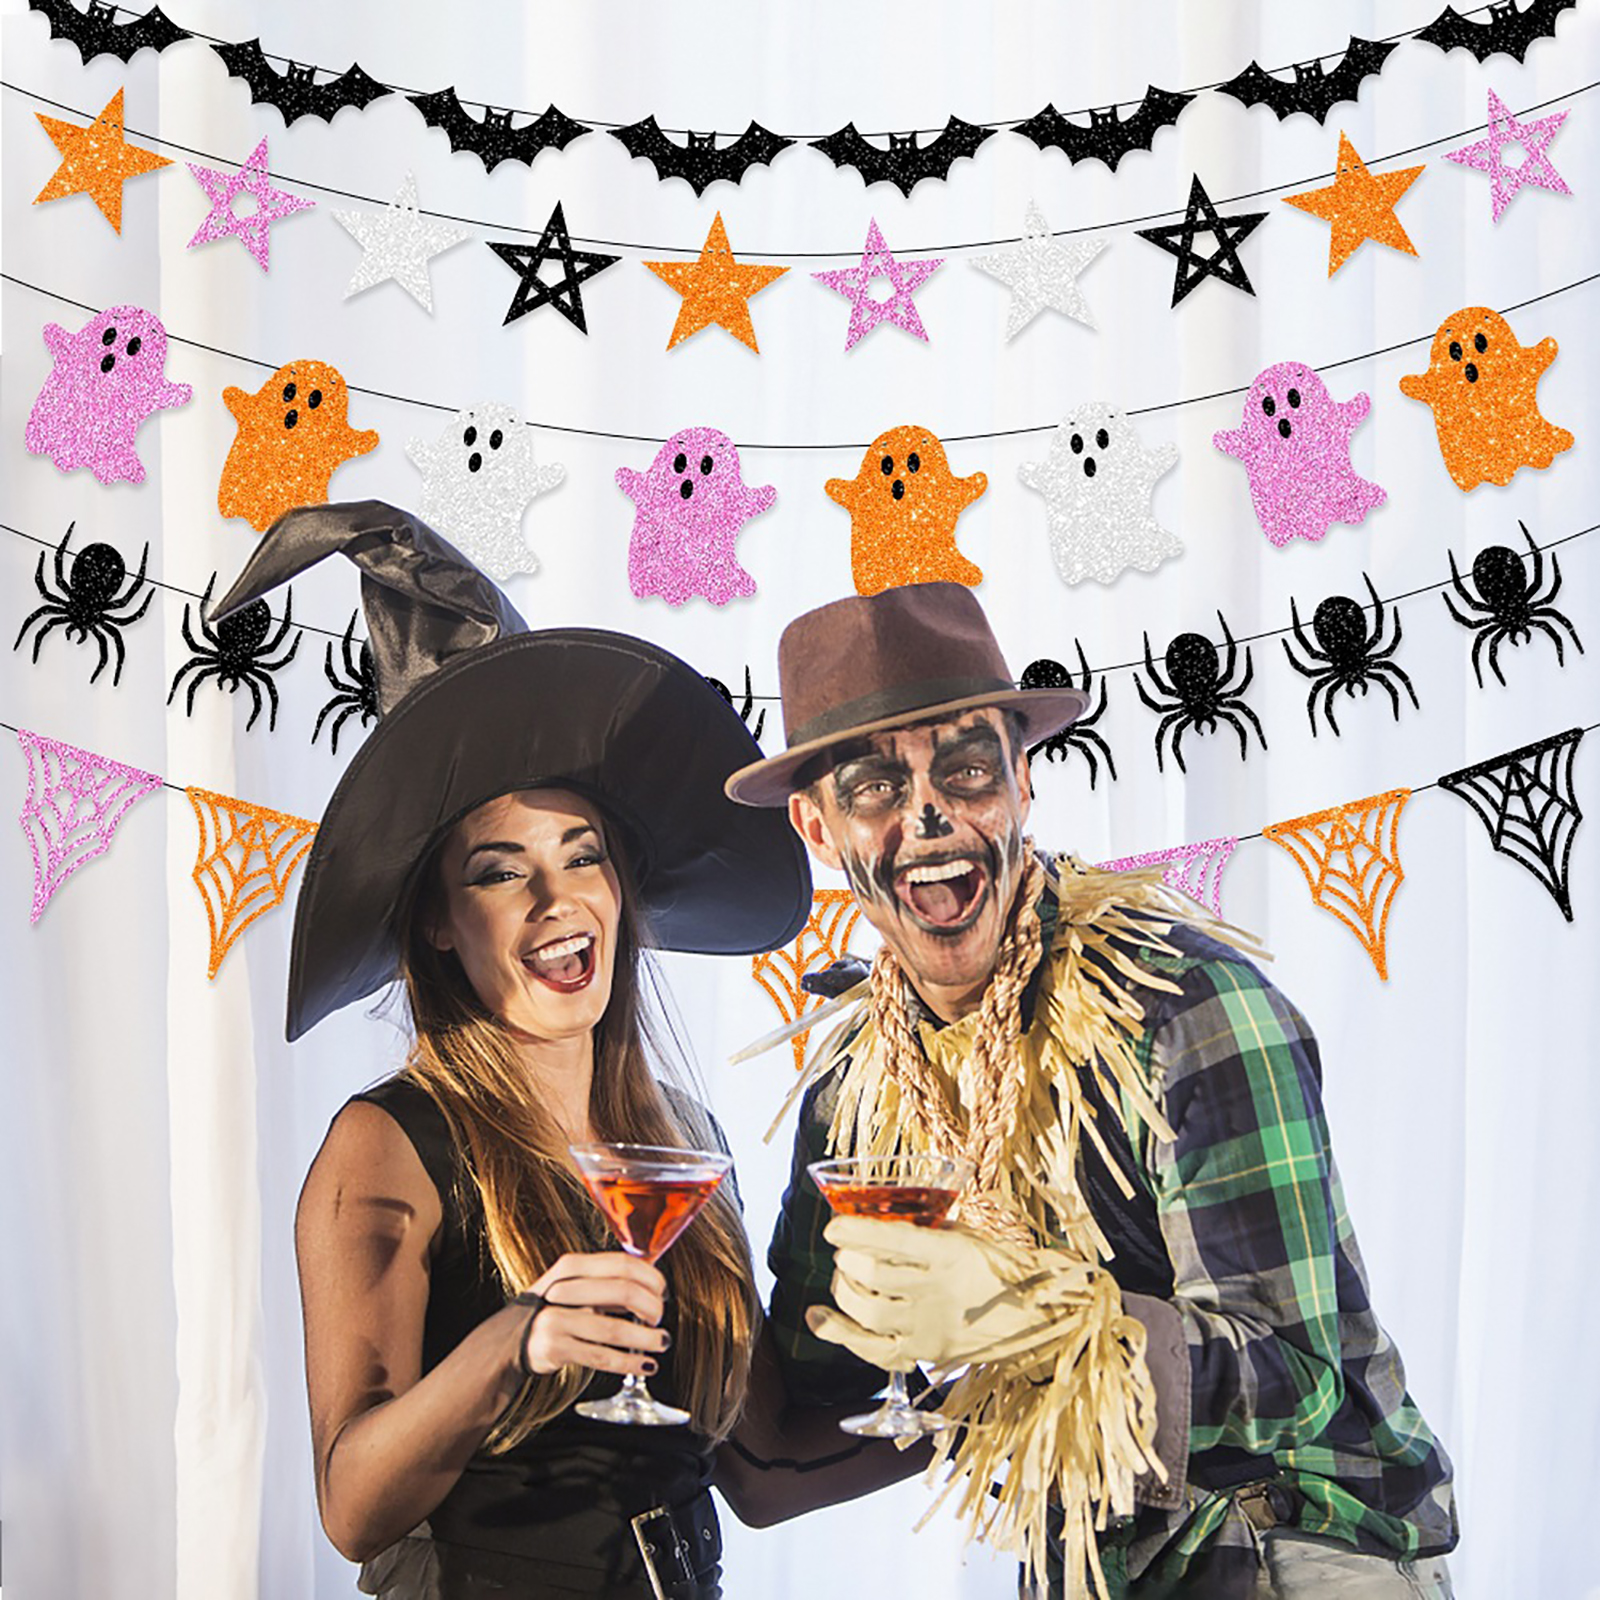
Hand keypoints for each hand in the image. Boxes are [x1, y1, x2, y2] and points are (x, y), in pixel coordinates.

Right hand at [519, 1251, 670, 1378]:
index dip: (651, 1278)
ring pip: (614, 1329)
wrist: (510, 1340)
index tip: (663, 1293)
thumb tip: (654, 1286)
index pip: (623, 1264)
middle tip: (660, 1320)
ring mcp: (557, 1319)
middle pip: (623, 1292)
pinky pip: (601, 1356)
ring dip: (645, 1338)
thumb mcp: (574, 1287)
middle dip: (651, 1308)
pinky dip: (628, 1362)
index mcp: (572, 1266)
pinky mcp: (555, 1348)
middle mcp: (563, 1288)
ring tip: (662, 1342)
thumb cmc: (553, 1311)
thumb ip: (607, 1283)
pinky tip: (645, 1364)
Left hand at [805, 1216, 1094, 1369]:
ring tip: (844, 1279)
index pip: (891, 1240)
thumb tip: (883, 1221)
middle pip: (872, 1274)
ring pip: (868, 1311)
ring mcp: (933, 1327)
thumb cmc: (1006, 1268)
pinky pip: (877, 1352)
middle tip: (845, 1252)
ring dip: (845, 1292)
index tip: (833, 1227)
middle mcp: (939, 1291)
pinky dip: (843, 1336)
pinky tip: (821, 1319)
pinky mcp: (930, 1354)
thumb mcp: (972, 1237)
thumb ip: (929, 1230)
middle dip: (848, 1259)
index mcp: (951, 1253)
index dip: (854, 1231)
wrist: (1043, 1315)